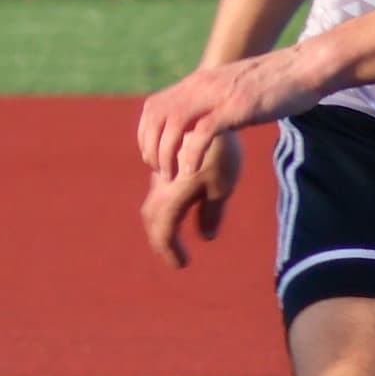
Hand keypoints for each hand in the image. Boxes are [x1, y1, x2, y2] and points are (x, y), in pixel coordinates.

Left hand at [137, 48, 325, 191]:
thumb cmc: (275, 83)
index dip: (145, 134)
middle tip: (161, 171)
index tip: (153, 157)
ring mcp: (217, 95)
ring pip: (172, 124)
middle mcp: (201, 86)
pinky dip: (191, 153)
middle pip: (156, 116)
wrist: (306, 66)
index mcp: (197, 82)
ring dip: (166, 153)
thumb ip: (213, 105)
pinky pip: (202, 132)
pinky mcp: (236, 107)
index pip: (153, 107)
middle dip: (151, 147)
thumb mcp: (232, 91)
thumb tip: (201, 126)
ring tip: (173, 175)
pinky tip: (191, 171)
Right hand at [142, 124, 241, 267]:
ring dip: (161, 219)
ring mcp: (157, 171)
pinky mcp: (159, 158)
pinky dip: (161, 199)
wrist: (206, 111)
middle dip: (161, 238)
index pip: (163, 233)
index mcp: (171, 198)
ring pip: (152, 201)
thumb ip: (211, 211)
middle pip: (152, 218)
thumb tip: (206, 236)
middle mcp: (158, 186)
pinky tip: (176, 198)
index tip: (182, 264)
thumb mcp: (221, 185)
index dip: (170, 251)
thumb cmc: (219, 152)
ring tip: (175, 228)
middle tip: (174, 251)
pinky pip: (155, 184)